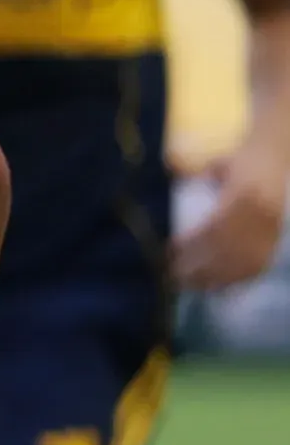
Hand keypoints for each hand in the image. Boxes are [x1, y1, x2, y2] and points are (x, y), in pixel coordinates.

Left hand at [173, 152, 285, 295]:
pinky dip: (240, 278)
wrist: (275, 157)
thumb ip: (193, 177)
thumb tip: (168, 187)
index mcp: (242, 194)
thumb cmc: (238, 161)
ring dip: (216, 277)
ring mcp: (271, 226)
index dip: (191, 243)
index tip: (169, 252)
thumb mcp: (216, 165)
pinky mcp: (277, 236)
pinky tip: (220, 287)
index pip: (213, 226)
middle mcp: (260, 213)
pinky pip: (261, 263)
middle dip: (199, 266)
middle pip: (226, 248)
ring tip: (191, 286)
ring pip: (243, 259)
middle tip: (173, 276)